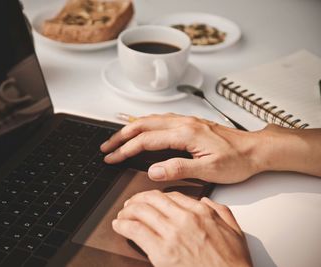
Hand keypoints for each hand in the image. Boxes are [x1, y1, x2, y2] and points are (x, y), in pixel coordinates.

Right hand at [101, 114, 259, 183]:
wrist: (255, 149)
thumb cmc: (236, 160)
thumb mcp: (210, 170)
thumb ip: (179, 168)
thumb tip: (154, 170)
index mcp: (185, 133)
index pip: (146, 140)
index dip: (125, 149)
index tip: (111, 158)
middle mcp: (183, 123)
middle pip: (142, 125)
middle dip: (120, 136)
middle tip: (105, 147)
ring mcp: (186, 121)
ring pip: (150, 119)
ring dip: (130, 128)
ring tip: (116, 139)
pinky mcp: (189, 123)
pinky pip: (159, 119)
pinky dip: (144, 124)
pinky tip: (141, 129)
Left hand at [112, 190, 251, 266]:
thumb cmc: (232, 263)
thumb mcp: (234, 231)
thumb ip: (221, 211)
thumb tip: (207, 201)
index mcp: (201, 212)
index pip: (172, 196)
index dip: (156, 196)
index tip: (150, 199)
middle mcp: (184, 219)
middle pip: (153, 199)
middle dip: (138, 199)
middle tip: (131, 203)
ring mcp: (172, 234)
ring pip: (141, 211)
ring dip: (127, 210)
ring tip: (122, 213)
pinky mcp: (161, 252)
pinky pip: (136, 230)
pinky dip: (123, 225)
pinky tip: (119, 225)